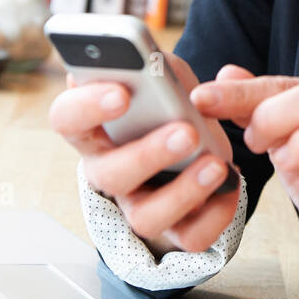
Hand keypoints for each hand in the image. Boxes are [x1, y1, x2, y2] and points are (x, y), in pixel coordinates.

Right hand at [48, 56, 248, 257]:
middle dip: (147, 154)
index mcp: (94, 128)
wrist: (192, 149)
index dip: (87, 107)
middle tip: (186, 131)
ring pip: (146, 217)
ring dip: (183, 191)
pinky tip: (231, 184)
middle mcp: (109, 172)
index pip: (66, 119)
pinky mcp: (175, 230)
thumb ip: (158, 67)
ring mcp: (139, 205)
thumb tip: (156, 61)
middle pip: (109, 175)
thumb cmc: (167, 107)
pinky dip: (215, 214)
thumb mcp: (163, 78)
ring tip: (216, 164)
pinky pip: (190, 237)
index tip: (121, 93)